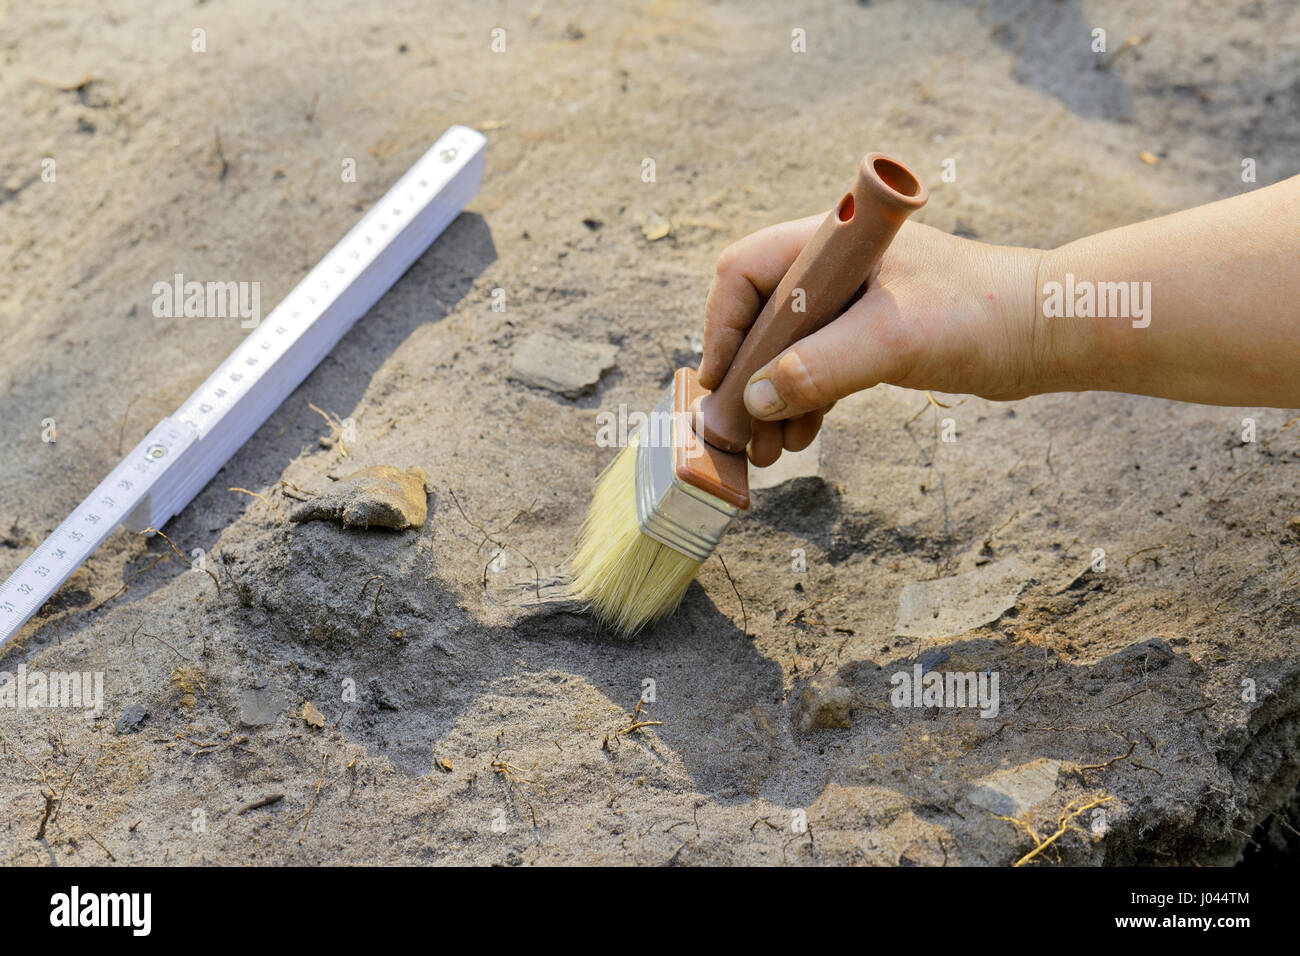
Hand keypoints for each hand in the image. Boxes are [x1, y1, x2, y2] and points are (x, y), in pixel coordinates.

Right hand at [699, 215, 1045, 465]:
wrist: (1049, 330)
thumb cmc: (980, 314)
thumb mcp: (893, 340)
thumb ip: (819, 368)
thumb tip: (755, 401)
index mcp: (831, 244)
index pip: (744, 272)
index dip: (723, 327)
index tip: (721, 384)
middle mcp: (832, 267)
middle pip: (758, 317)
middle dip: (745, 378)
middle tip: (737, 433)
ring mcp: (851, 301)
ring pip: (784, 349)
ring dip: (770, 399)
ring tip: (768, 450)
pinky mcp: (870, 334)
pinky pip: (815, 367)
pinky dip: (802, 401)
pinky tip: (798, 437)